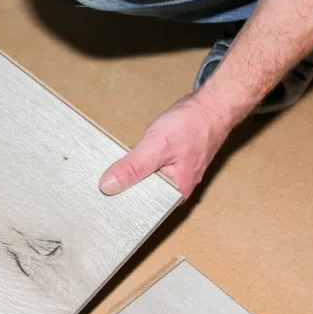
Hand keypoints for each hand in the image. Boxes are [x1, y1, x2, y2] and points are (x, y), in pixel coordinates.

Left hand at [99, 93, 232, 198]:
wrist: (210, 107)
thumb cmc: (192, 126)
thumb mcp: (156, 147)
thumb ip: (132, 167)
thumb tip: (109, 185)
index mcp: (176, 193)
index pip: (142, 207)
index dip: (121, 201)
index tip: (102, 197)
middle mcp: (176, 188)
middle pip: (141, 194)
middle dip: (124, 187)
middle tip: (102, 183)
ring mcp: (174, 175)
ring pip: (144, 181)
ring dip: (130, 174)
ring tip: (111, 173)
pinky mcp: (170, 164)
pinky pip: (148, 170)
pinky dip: (138, 164)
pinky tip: (127, 161)